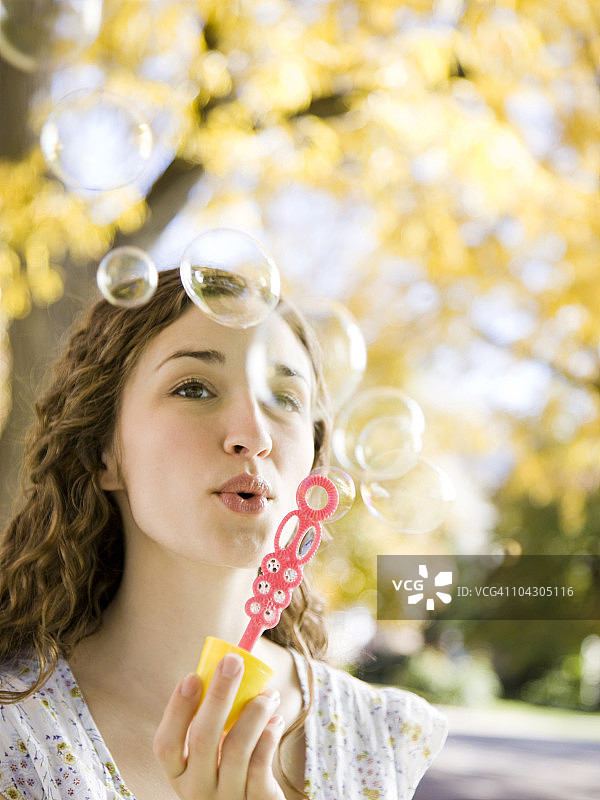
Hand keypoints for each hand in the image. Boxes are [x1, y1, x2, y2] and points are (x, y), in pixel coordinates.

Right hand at [153, 653, 286, 798]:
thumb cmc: (230, 771)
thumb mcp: (211, 755)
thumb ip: (211, 722)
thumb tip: (225, 667)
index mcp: (179, 773)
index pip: (165, 743)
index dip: (177, 709)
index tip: (192, 676)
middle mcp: (196, 791)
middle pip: (203, 739)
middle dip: (218, 695)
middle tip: (233, 662)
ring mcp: (225, 799)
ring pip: (236, 749)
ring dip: (254, 712)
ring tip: (268, 694)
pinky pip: (260, 765)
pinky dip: (268, 736)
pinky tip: (275, 720)